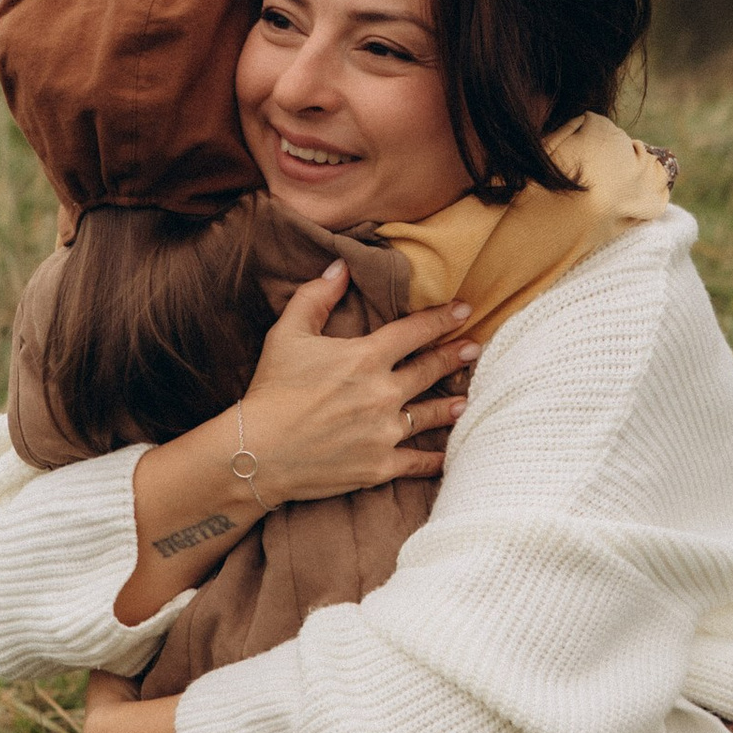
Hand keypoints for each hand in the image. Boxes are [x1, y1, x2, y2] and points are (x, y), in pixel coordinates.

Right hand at [237, 267, 473, 502]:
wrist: (257, 452)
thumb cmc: (271, 390)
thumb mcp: (287, 334)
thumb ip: (316, 297)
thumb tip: (341, 266)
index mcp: (366, 357)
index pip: (415, 331)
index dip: (441, 318)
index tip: (464, 309)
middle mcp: (383, 393)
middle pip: (430, 370)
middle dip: (454, 357)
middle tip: (475, 349)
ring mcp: (384, 432)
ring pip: (430, 415)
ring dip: (450, 406)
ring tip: (466, 400)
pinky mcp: (380, 466)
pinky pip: (418, 462)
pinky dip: (436, 459)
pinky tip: (451, 456)